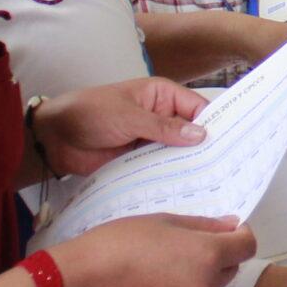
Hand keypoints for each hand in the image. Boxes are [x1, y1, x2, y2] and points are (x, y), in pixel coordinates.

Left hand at [33, 76, 211, 176]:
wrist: (52, 138)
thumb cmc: (89, 113)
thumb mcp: (128, 117)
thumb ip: (164, 127)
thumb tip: (201, 134)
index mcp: (161, 96)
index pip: (197, 108)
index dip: (215, 123)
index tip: (233, 143)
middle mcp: (161, 117)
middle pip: (191, 133)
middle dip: (205, 148)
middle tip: (228, 169)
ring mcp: (150, 140)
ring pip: (178, 153)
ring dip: (189, 165)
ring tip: (213, 184)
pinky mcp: (138, 160)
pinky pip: (160, 168)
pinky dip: (171, 177)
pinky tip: (186, 190)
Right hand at [50, 213, 254, 286]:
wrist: (81, 283)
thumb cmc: (118, 243)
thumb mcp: (163, 221)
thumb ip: (203, 225)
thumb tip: (231, 226)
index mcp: (207, 256)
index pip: (247, 246)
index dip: (239, 237)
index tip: (225, 233)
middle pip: (228, 270)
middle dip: (215, 259)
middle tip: (182, 251)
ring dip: (195, 282)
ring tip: (159, 273)